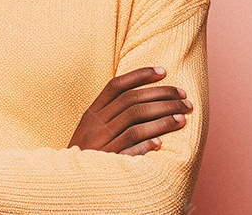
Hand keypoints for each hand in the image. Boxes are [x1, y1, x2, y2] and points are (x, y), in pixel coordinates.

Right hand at [67, 66, 191, 155]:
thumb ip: (110, 111)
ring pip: (135, 124)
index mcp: (92, 112)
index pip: (117, 85)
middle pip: (132, 102)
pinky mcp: (108, 161)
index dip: (140, 75)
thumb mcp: (91, 127)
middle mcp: (96, 124)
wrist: (67, 179)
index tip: (164, 71)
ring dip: (162, 119)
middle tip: (184, 97)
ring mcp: (101, 142)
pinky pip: (128, 150)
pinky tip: (161, 143)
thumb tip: (142, 95)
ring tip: (183, 117)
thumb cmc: (87, 150)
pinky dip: (145, 145)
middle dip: (162, 96)